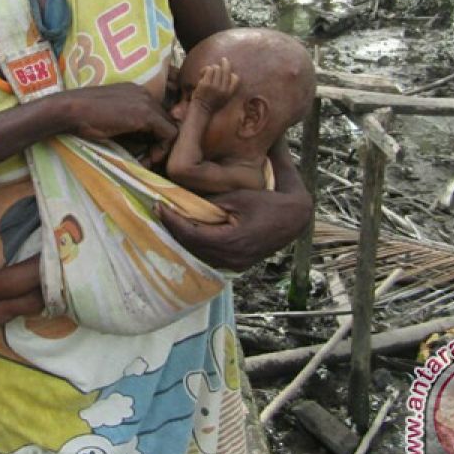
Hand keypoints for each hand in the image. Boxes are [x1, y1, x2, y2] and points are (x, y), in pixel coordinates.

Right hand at [57, 83, 177, 165]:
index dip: (155, 137)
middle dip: (160, 143)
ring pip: (171, 127)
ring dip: (162, 148)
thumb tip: (144, 147)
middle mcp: (145, 94)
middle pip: (167, 121)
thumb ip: (128, 128)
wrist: (69, 110)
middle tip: (148, 159)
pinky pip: (169, 134)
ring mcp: (146, 102)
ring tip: (147, 161)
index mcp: (135, 93)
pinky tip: (148, 159)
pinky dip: (162, 150)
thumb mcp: (111, 120)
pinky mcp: (145, 114)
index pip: (158, 116)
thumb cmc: (82, 118)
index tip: (144, 153)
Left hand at [157, 184, 310, 272]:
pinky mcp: (237, 262)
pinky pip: (209, 255)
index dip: (171, 221)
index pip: (190, 235)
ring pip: (198, 254)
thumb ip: (213, 198)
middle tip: (157, 210)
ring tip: (167, 218)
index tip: (158, 206)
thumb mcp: (240, 196)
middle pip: (190, 247)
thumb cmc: (271, 203)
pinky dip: (195, 242)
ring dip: (181, 237)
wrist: (296, 218)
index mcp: (230, 243)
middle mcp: (230, 259)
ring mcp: (234, 263)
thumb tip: (184, 190)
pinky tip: (186, 229)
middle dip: (172, 229)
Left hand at [192, 57, 237, 111]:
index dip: (232, 74)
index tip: (229, 73)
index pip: (236, 79)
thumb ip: (228, 88)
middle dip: (225, 63)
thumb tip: (231, 74)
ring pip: (216, 68)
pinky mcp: (205, 84)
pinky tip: (202, 73)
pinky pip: (208, 70)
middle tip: (223, 59)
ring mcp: (214, 86)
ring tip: (208, 71)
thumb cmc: (211, 104)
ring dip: (212, 68)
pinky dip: (205, 69)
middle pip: (226, 70)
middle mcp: (223, 89)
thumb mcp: (225, 99)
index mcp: (229, 93)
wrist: (201, 110)